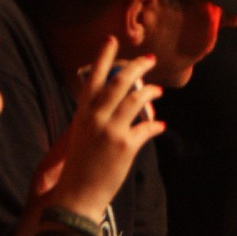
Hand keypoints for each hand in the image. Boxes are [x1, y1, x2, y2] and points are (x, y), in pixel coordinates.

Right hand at [43, 38, 164, 221]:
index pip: (92, 77)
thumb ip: (95, 116)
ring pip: (136, 100)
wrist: (77, 196)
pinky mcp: (126, 146)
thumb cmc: (79, 165)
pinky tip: (159, 125)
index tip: (111, 40)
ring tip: (158, 91)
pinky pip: (146, 127)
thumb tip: (118, 102)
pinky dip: (155, 125)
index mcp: (82, 113)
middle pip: (119, 82)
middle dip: (137, 67)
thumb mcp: (81, 134)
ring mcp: (111, 131)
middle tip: (149, 60)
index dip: (103, 57)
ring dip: (151, 92)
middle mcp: (96, 117)